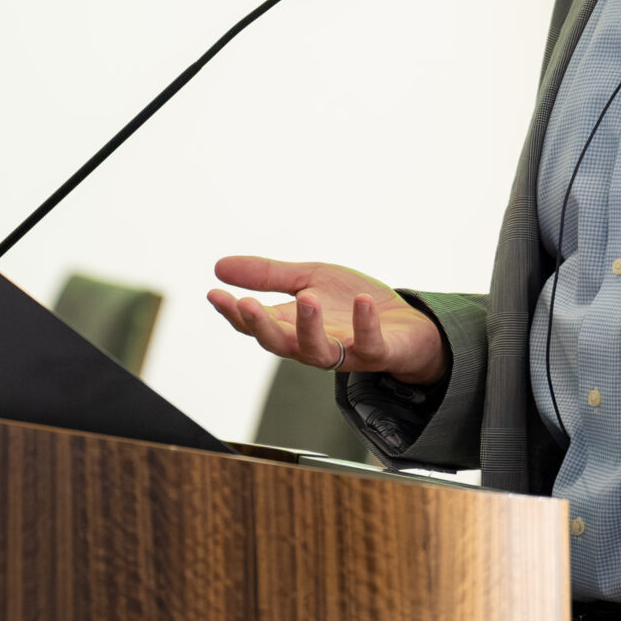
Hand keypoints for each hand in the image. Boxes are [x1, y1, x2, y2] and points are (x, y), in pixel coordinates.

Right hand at [207, 256, 448, 383]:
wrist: (405, 323)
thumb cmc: (351, 305)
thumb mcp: (309, 279)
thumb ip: (268, 276)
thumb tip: (218, 267)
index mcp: (291, 326)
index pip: (255, 325)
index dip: (233, 313)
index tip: (214, 293)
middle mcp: (312, 344)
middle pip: (279, 344)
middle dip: (260, 326)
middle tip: (245, 305)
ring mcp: (344, 352)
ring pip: (318, 352)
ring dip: (309, 327)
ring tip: (307, 299)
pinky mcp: (377, 353)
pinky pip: (369, 345)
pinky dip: (365, 324)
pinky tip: (362, 302)